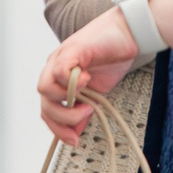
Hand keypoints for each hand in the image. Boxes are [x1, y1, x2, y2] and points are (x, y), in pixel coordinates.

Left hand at [35, 10, 141, 143]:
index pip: (48, 110)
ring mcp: (61, 58)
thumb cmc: (113, 56)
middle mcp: (56, 69)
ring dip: (66, 102)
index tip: (73, 140)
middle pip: (44, 103)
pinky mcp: (71, 49)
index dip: (57, 129)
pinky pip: (60, 71)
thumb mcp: (97, 92)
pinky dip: (72, 81)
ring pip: (45, 89)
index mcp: (60, 80)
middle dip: (62, 119)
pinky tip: (88, 80)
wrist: (129, 31)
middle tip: (85, 116)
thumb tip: (75, 133)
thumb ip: (83, 110)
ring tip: (87, 101)